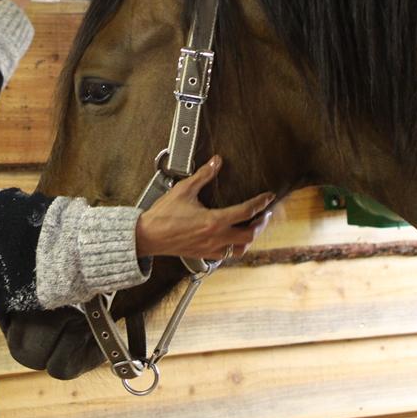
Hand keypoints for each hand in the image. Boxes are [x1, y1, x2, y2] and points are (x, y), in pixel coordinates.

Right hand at [135, 155, 274, 259]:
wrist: (148, 237)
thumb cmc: (163, 215)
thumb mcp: (183, 190)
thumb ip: (203, 175)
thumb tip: (216, 162)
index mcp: (213, 221)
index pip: (246, 212)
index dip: (261, 203)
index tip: (268, 197)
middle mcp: (215, 238)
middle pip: (249, 235)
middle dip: (260, 224)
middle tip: (264, 215)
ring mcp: (210, 249)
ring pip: (240, 249)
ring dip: (249, 239)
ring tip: (251, 228)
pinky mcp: (203, 255)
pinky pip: (226, 255)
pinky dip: (234, 248)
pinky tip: (232, 240)